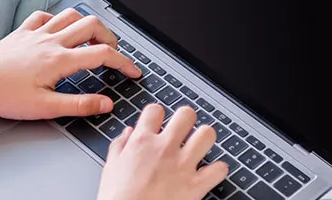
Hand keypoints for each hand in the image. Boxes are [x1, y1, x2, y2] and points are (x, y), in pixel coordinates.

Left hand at [0, 9, 140, 119]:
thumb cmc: (3, 95)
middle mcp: (51, 42)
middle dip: (110, 38)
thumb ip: (79, 105)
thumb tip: (106, 104)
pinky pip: (45, 16)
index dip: (124, 63)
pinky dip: (58, 21)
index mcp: (60, 60)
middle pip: (92, 26)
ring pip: (71, 15)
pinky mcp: (22, 33)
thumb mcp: (45, 108)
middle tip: (113, 53)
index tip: (133, 72)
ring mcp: (36, 34)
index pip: (103, 55)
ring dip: (87, 25)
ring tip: (92, 40)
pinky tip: (58, 32)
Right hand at [98, 104, 228, 199]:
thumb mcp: (111, 167)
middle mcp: (165, 149)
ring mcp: (182, 165)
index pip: (156, 110)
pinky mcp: (196, 185)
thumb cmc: (117, 198)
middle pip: (187, 114)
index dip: (158, 115)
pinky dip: (217, 170)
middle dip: (187, 119)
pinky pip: (220, 169)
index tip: (159, 123)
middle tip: (184, 130)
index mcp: (142, 142)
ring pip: (207, 134)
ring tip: (200, 146)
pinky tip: (210, 172)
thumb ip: (120, 145)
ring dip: (205, 139)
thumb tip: (128, 132)